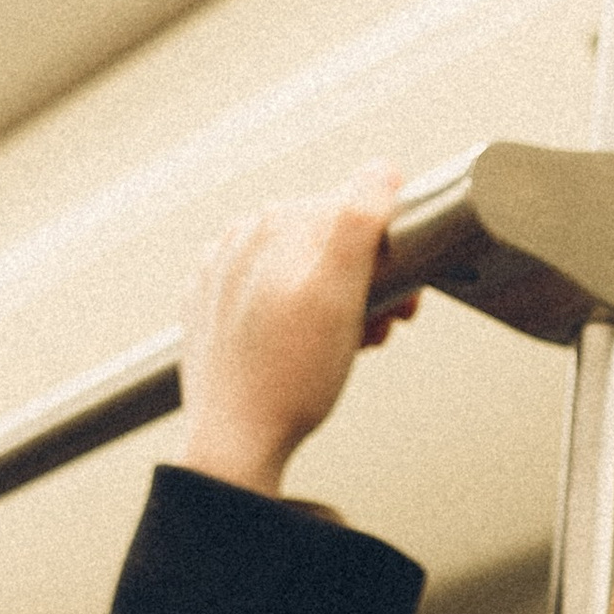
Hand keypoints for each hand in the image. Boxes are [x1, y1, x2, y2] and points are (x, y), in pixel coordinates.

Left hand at [177, 162, 416, 496]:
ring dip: (337, 303)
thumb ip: (361, 221)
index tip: (402, 299)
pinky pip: (270, 299)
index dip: (390, 256)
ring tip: (348, 344)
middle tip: (380, 327)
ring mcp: (220, 275)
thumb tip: (382, 170)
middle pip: (327, 244)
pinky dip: (299, 318)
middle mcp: (239, 239)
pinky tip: (309, 349)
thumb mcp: (341, 293)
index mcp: (274, 224)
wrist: (235, 444)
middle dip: (365, 282)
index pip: (355, 214)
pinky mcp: (211, 311)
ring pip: (301, 271)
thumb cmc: (290, 378)